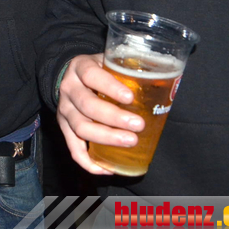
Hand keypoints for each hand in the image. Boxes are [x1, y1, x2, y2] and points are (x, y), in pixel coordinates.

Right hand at [56, 53, 143, 174]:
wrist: (71, 76)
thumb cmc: (98, 70)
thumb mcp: (108, 61)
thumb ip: (127, 69)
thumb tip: (164, 82)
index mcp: (80, 67)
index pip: (92, 76)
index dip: (110, 87)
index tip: (130, 98)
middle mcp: (69, 89)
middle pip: (87, 106)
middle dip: (114, 118)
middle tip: (138, 125)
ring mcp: (64, 110)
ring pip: (81, 128)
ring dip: (107, 138)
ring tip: (130, 141)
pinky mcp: (64, 128)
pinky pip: (73, 149)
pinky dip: (89, 162)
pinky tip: (108, 168)